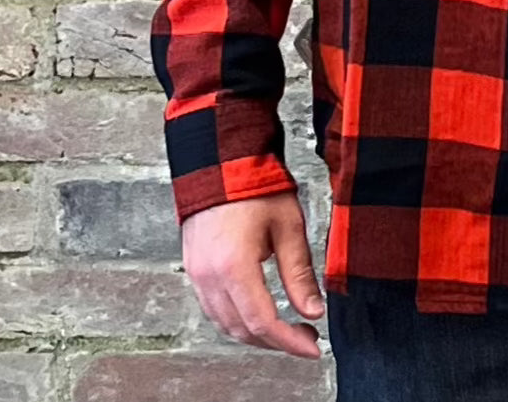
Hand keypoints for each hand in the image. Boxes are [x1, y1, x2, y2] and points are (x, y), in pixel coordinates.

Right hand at [182, 191, 324, 357]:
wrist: (221, 161)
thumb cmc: (255, 186)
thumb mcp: (288, 227)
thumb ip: (299, 273)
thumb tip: (313, 309)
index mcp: (234, 266)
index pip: (262, 322)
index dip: (290, 341)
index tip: (312, 346)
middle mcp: (209, 276)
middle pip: (242, 329)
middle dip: (275, 341)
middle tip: (304, 337)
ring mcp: (197, 274)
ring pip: (224, 323)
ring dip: (254, 333)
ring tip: (285, 328)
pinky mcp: (194, 268)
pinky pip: (213, 308)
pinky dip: (236, 319)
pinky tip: (256, 313)